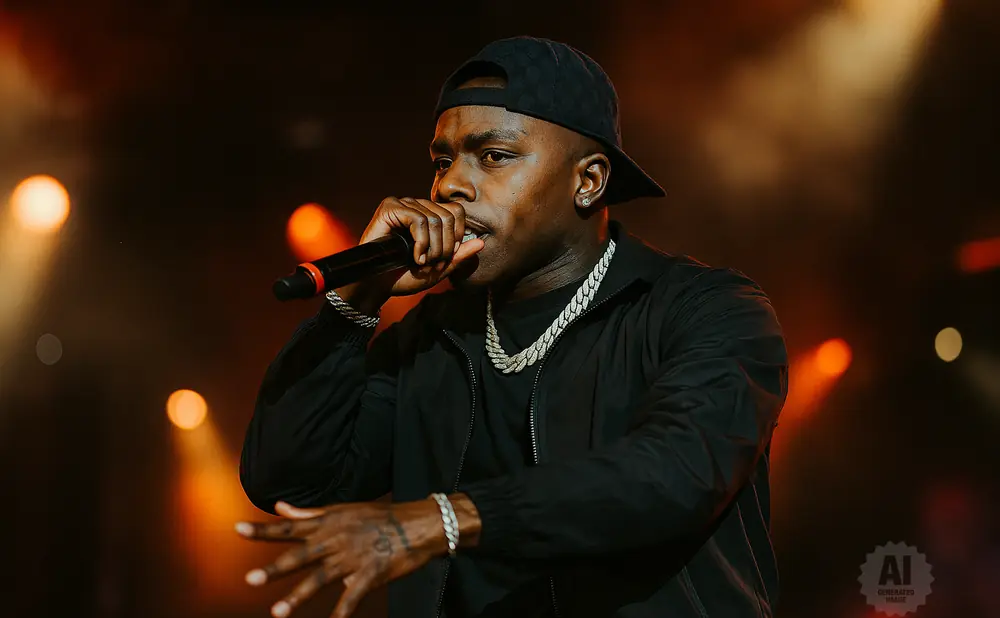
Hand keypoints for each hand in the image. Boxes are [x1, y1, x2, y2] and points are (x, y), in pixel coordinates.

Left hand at [236, 499, 447, 617]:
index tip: (237, 529)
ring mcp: (353, 557)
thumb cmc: (378, 516)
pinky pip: (352, 596)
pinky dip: (342, 611)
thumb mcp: (342, 510)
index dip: (263, 530)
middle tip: (249, 579)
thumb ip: (308, 512)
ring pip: (320, 579)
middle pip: (300, 556)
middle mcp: (336, 540)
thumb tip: (280, 507)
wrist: (418, 524)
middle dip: (275, 568)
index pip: (289, 527)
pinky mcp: (371, 574)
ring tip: (278, 612)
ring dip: (298, 596)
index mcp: (327, 523)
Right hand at [351, 197, 485, 300]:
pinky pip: (418, 219)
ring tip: (422, 262)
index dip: (458, 236)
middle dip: (446, 246)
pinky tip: (414, 256)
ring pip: (435, 219)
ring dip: (433, 248)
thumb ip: (458, 256)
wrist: (378, 285)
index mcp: (429, 215)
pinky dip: (421, 242)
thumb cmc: (403, 275)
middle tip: (433, 264)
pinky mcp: (390, 207)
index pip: (457, 212)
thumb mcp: (438, 268)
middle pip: (449, 216)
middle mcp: (417, 205)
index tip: (447, 257)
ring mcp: (403, 204)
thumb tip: (480, 243)